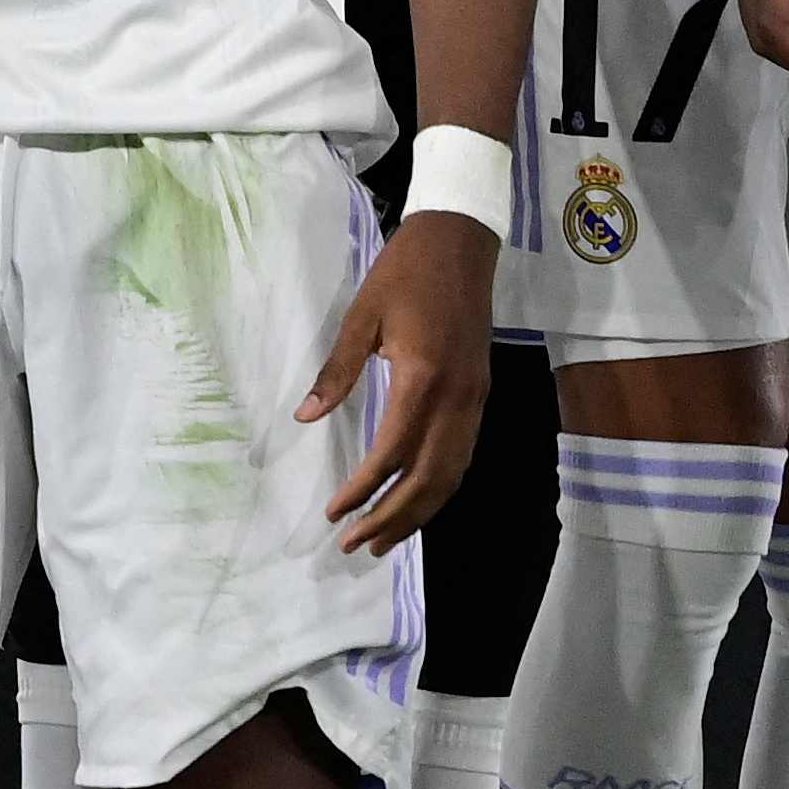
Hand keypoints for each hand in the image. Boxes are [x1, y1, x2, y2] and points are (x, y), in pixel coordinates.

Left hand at [304, 207, 492, 553]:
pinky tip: (416, 501)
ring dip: (419, 512)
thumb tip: (306, 418)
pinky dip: (440, 488)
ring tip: (383, 539)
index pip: (394, 453)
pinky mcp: (481, 396)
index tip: (336, 513)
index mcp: (424, 379)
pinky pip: (462, 456)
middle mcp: (458, 399)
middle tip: (355, 546)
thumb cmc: (403, 273)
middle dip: (393, 518)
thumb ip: (337, 370)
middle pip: (430, 480)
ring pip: (452, 475)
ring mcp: (476, 401)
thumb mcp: (360, 316)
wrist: (461, 242)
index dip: (365, 489)